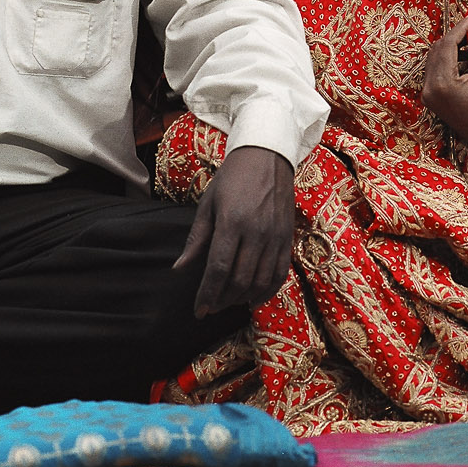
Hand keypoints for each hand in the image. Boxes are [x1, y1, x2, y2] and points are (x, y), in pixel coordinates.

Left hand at [176, 145, 294, 317]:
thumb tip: (179, 268)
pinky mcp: (288, 238)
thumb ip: (196, 239)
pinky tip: (254, 298)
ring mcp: (275, 236)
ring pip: (260, 281)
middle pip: (240, 280)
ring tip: (228, 301)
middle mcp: (256, 231)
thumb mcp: (208, 203)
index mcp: (232, 221)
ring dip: (243, 298)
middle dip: (223, 299)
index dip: (207, 294)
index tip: (198, 311)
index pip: (218, 268)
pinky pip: (280, 273)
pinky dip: (267, 291)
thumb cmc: (232, 178)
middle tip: (211, 306)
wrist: (267, 156)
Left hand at [420, 14, 467, 168]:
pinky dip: (449, 61)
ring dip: (452, 48)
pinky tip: (467, 57)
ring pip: (435, 59)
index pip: (447, 45)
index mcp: (442, 84)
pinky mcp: (431, 99)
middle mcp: (429, 90)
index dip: (461, 27)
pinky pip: (437, 71)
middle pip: (437, 49)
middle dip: (455, 36)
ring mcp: (428, 96)